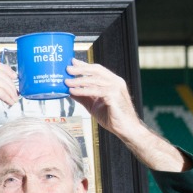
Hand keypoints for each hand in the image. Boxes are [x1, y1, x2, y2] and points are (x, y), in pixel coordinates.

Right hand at [0, 61, 18, 172]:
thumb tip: (3, 80)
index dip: (5, 69)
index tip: (13, 75)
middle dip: (10, 83)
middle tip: (15, 90)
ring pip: (2, 82)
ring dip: (10, 91)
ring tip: (13, 98)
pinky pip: (1, 91)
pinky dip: (8, 97)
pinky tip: (9, 102)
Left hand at [65, 58, 186, 171]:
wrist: (125, 129)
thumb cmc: (112, 117)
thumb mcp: (94, 105)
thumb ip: (83, 97)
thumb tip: (70, 91)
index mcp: (112, 82)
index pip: (97, 69)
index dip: (84, 65)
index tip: (71, 63)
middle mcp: (116, 82)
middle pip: (96, 70)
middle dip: (81, 69)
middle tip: (67, 69)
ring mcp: (116, 88)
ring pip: (95, 80)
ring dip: (79, 80)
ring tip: (66, 82)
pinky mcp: (114, 96)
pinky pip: (96, 91)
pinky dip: (83, 90)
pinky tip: (73, 92)